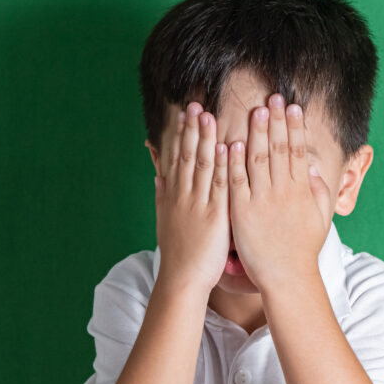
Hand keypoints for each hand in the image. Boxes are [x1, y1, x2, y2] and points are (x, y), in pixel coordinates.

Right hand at [154, 102, 229, 295]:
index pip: (176, 158)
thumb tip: (158, 174)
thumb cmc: (178, 252)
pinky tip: (225, 147)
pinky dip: (221, 165)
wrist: (182, 279)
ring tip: (207, 116)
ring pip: (201, 165)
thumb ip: (162, 194)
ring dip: (205, 139)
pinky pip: (218, 186)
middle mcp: (183, 196)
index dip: (180, 135)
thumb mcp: (165, 219)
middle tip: (196, 105)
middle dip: (192, 129)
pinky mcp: (214, 216)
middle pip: (186, 156)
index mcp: (174, 195)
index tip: (184, 114)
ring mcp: (198, 204)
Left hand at [227, 93, 331, 292]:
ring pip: (259, 159)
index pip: (298, 151)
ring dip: (258, 133)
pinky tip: (232, 143)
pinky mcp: (242, 212)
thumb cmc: (302, 250)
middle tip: (274, 98)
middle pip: (280, 149)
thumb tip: (316, 169)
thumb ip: (318, 192)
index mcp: (301, 191)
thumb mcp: (319, 219)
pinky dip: (235, 162)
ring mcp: (262, 201)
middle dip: (277, 121)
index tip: (293, 107)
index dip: (295, 127)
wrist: (286, 277)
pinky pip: (237, 182)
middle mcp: (283, 192)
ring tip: (257, 110)